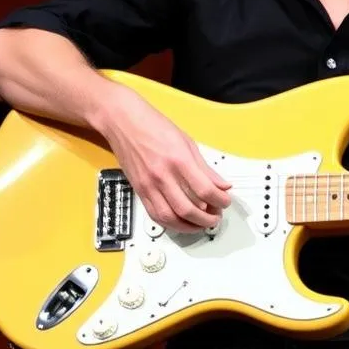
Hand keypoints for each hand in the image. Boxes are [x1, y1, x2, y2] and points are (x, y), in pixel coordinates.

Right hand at [96, 84, 231, 232]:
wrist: (123, 122)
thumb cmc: (155, 126)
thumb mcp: (187, 142)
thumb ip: (205, 168)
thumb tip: (223, 185)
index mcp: (179, 160)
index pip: (205, 190)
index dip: (220, 200)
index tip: (225, 201)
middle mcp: (163, 176)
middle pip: (188, 209)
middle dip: (206, 219)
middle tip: (216, 217)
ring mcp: (148, 185)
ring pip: (170, 218)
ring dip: (189, 226)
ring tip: (201, 223)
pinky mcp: (138, 191)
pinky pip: (155, 215)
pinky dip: (171, 223)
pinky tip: (182, 222)